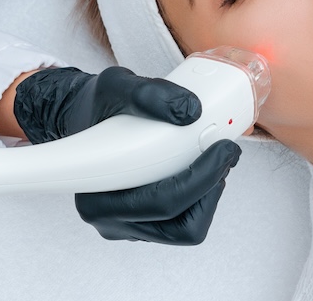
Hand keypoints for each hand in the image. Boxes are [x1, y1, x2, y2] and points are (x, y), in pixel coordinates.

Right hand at [13, 66, 240, 244]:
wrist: (86, 118)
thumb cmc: (97, 107)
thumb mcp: (116, 85)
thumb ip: (150, 92)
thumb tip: (191, 110)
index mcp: (97, 199)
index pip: (161, 203)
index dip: (200, 180)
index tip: (221, 149)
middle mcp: (111, 220)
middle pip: (181, 224)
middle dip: (212, 185)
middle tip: (226, 151)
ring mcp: (129, 225)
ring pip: (188, 228)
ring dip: (209, 193)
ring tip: (215, 157)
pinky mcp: (145, 222)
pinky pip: (184, 221)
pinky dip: (201, 195)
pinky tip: (203, 165)